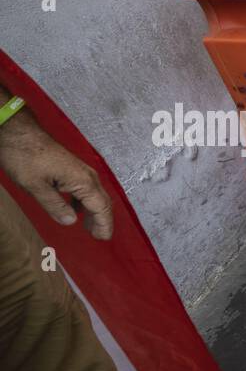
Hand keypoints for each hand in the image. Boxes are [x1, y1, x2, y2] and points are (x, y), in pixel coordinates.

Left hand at [0, 110, 112, 239]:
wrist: (17, 132)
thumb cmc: (25, 156)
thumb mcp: (35, 186)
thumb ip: (54, 206)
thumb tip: (71, 222)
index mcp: (82, 181)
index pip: (101, 208)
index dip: (103, 224)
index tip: (102, 239)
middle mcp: (87, 175)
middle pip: (103, 201)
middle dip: (102, 220)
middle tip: (98, 236)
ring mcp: (81, 170)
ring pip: (96, 195)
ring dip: (94, 211)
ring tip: (89, 227)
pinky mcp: (73, 168)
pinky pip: (86, 188)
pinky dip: (85, 202)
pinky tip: (76, 209)